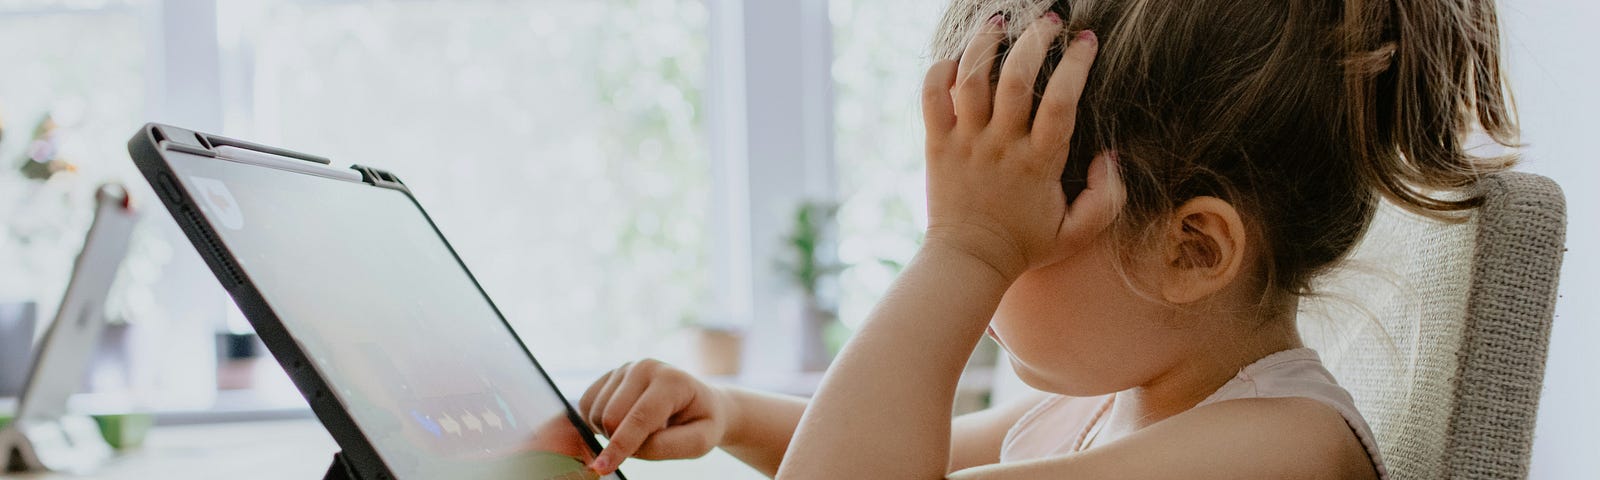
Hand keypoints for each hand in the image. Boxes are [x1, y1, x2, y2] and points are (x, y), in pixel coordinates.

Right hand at [578, 359, 729, 474]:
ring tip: (639, 431)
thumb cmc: (700, 423)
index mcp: (672, 381)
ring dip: (609, 433)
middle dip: (619, 440)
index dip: (620, 445)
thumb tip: (628, 449)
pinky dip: (596, 423)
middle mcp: (645, 367)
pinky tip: (621, 424)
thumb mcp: (699, 441)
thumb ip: (666, 447)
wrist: (698, 402)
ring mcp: (625, 368)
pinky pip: (586, 405)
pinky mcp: (610, 375)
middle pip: (611, 416)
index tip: (602, 467)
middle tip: (643, 444)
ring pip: (596, 412)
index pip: (640, 418)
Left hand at [922, 13, 1122, 279]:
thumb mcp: (1079, 231)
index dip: (1076, 65)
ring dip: (985, 43)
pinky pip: (931, 97)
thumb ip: (1107, 197)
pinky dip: (939, 71)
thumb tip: (1111, 156)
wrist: (968, 261)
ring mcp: (966, 142)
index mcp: (1039, 163)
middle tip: (1049, 20)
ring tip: (1000, 21)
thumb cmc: (1026, 245)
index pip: (1061, 101)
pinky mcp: (937, 144)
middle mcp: (1000, 146)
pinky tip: (956, 59)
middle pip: (1015, 78)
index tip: (1086, 40)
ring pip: (970, 79)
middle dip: (1034, 39)